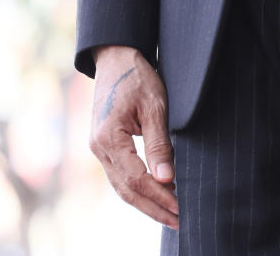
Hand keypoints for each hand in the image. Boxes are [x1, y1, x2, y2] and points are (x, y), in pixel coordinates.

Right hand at [89, 45, 178, 229]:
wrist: (116, 58)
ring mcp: (98, 148)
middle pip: (127, 190)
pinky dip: (137, 188)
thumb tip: (167, 179)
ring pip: (121, 186)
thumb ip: (159, 143)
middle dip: (153, 208)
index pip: (137, 179)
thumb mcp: (154, 105)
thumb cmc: (137, 77)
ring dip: (145, 202)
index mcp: (109, 138)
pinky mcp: (103, 145)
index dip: (159, 197)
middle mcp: (98, 147)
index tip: (180, 208)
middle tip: (179, 222)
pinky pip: (120, 175)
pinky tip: (155, 194)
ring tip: (170, 214)